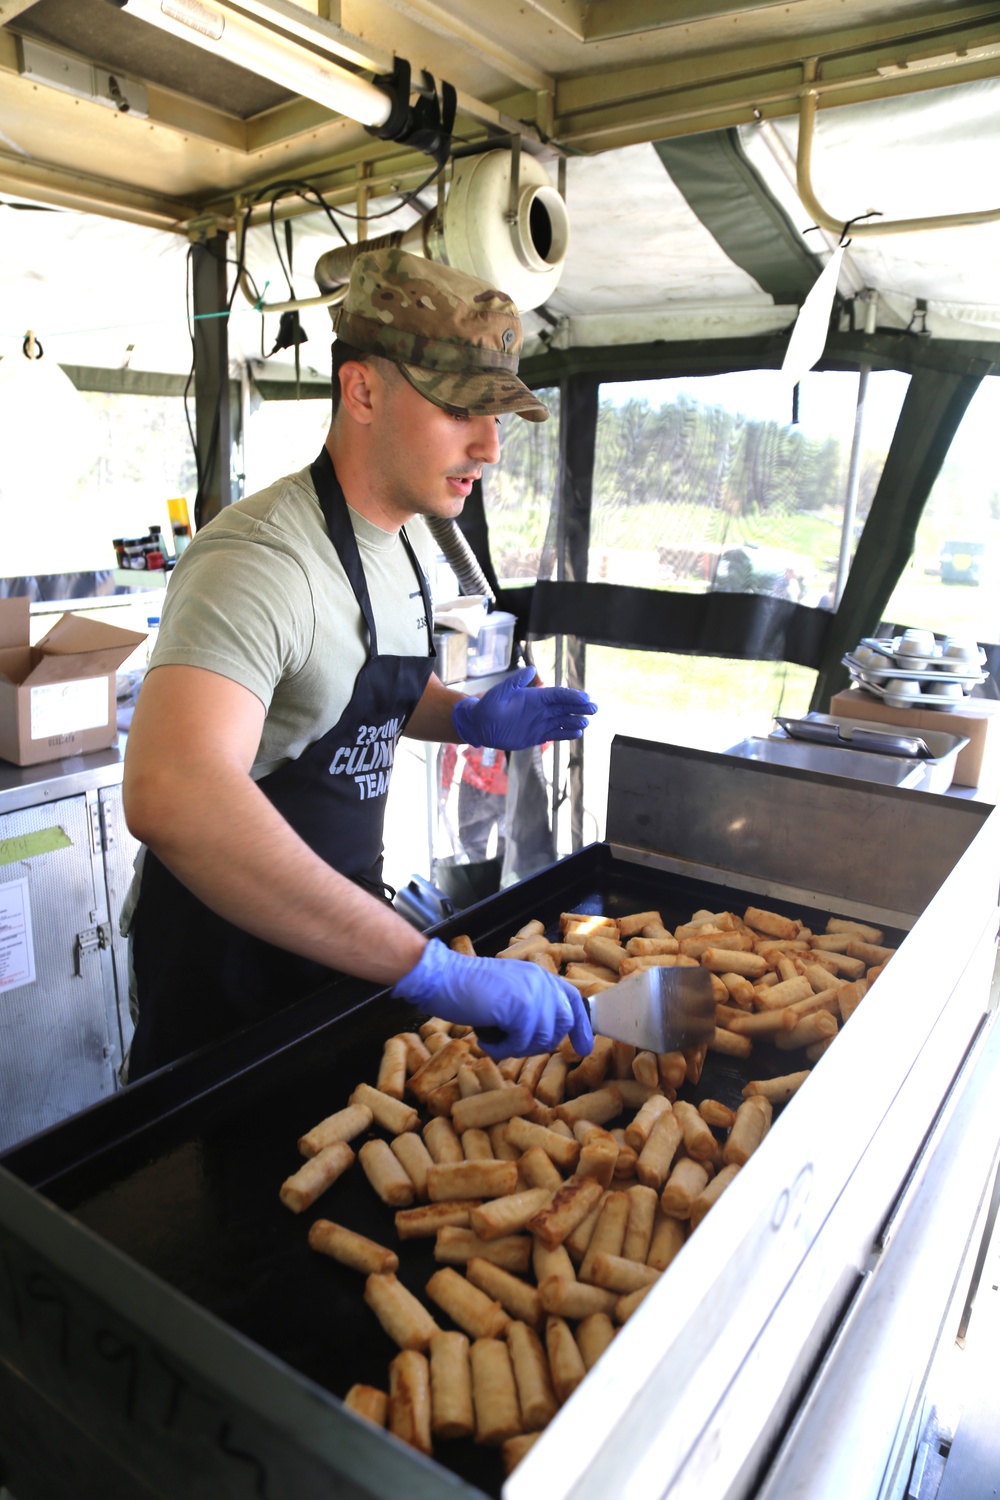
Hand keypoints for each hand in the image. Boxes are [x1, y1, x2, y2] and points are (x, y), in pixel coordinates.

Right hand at [394, 938, 593, 1060]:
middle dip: (540, 1043)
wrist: (442, 976)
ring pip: (542, 1038)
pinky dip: (501, 1048)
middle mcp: (541, 982)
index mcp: (540, 976)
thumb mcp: (507, 991)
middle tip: (513, 1044)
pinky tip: (486, 1039)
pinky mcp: (519, 1008)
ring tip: (494, 1040)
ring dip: (516, 1047)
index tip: (583, 1049)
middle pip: (562, 1024)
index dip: (581, 1027)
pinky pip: (520, 1042)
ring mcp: (532, 994)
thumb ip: (528, 1004)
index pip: (572, 1001)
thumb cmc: (466, 986)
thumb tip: (545, 1033)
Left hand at [452, 665, 596, 750]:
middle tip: (593, 708)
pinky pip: (555, 734)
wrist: (480, 725)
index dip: (571, 696)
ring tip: (585, 723)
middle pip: (565, 707)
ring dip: (575, 721)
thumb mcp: (500, 692)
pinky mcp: (537, 735)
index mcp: (534, 696)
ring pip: (562, 721)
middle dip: (579, 707)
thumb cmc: (488, 706)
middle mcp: (541, 709)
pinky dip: (566, 734)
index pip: (557, 695)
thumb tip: (531, 670)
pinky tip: (576, 734)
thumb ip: (516, 682)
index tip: (584, 697)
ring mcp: (540, 722)